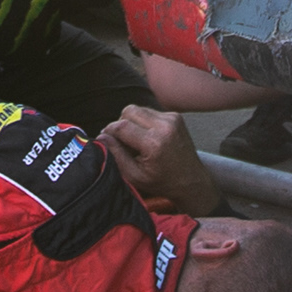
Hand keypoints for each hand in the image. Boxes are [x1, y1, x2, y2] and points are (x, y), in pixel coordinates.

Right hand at [101, 106, 228, 215]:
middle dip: (120, 124)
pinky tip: (148, 138)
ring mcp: (172, 119)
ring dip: (132, 122)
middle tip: (122, 142)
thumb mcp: (134, 175)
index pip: (121, 126)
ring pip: (139, 109)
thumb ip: (116, 154)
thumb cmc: (161, 181)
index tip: (105, 139)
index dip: (109, 131)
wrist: (191, 180)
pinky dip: (144, 122)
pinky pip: (150, 112)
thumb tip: (101, 136)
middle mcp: (164, 126)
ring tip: (137, 141)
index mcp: (154, 143)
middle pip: (129, 111)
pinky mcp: (176, 116)